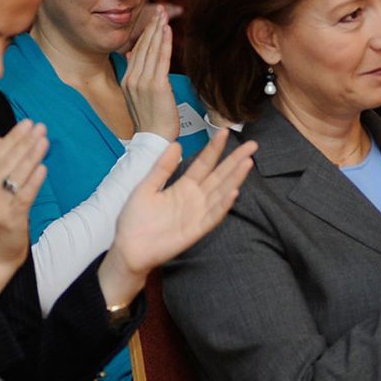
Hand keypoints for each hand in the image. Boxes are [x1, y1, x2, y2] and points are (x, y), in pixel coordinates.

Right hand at [0, 120, 47, 281]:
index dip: (12, 137)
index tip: (27, 123)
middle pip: (6, 162)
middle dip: (24, 142)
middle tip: (40, 127)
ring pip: (16, 175)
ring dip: (32, 156)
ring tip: (44, 141)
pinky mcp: (11, 218)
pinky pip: (24, 195)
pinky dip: (34, 180)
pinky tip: (43, 167)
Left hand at [98, 129, 256, 300]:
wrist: (128, 249)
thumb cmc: (135, 219)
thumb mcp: (146, 187)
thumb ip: (162, 168)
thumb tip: (176, 144)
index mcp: (183, 186)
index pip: (203, 163)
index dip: (214, 148)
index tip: (224, 131)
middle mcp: (195, 198)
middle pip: (219, 175)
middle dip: (235, 160)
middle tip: (252, 145)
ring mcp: (197, 214)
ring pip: (221, 193)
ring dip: (235, 178)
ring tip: (247, 162)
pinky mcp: (195, 231)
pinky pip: (212, 216)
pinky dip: (223, 205)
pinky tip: (233, 192)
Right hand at [121, 8, 178, 139]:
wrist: (155, 139)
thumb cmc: (152, 120)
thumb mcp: (138, 96)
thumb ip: (136, 75)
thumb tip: (133, 56)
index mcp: (126, 80)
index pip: (136, 51)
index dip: (145, 34)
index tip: (152, 20)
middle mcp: (132, 79)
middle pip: (143, 46)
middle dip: (151, 26)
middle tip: (159, 10)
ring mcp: (143, 82)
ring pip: (151, 50)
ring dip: (158, 30)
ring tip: (164, 15)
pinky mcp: (156, 85)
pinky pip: (161, 59)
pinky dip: (165, 43)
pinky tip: (168, 31)